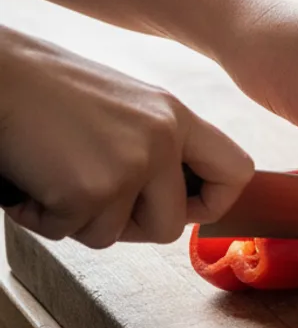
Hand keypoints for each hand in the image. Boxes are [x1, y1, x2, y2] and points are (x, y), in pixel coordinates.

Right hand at [0, 27, 253, 247]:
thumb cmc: (47, 90)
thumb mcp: (125, 107)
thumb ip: (156, 144)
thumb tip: (172, 196)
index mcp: (176, 116)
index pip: (236, 171)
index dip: (213, 203)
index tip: (184, 208)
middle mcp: (163, 139)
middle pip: (171, 225)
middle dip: (127, 227)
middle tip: (91, 201)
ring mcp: (131, 165)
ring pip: (113, 236)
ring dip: (77, 220)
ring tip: (54, 177)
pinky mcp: (91, 190)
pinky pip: (71, 233)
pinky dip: (44, 218)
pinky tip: (32, 180)